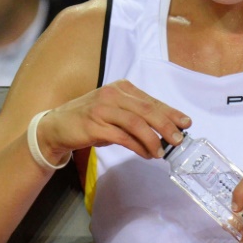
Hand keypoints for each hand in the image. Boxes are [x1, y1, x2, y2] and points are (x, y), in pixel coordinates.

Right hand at [37, 79, 190, 163]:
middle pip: (147, 110)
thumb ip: (138, 116)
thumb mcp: (117, 112)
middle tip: (178, 140)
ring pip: (136, 123)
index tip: (186, 123)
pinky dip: (138, 146)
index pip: (152, 101)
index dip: (171, 113)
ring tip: (161, 152)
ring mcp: (102, 109)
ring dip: (153, 139)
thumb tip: (168, 129)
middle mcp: (113, 94)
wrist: (56, 127)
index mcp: (122, 88)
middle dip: (166, 125)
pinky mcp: (94, 125)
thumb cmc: (92, 119)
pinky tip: (146, 154)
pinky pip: (122, 137)